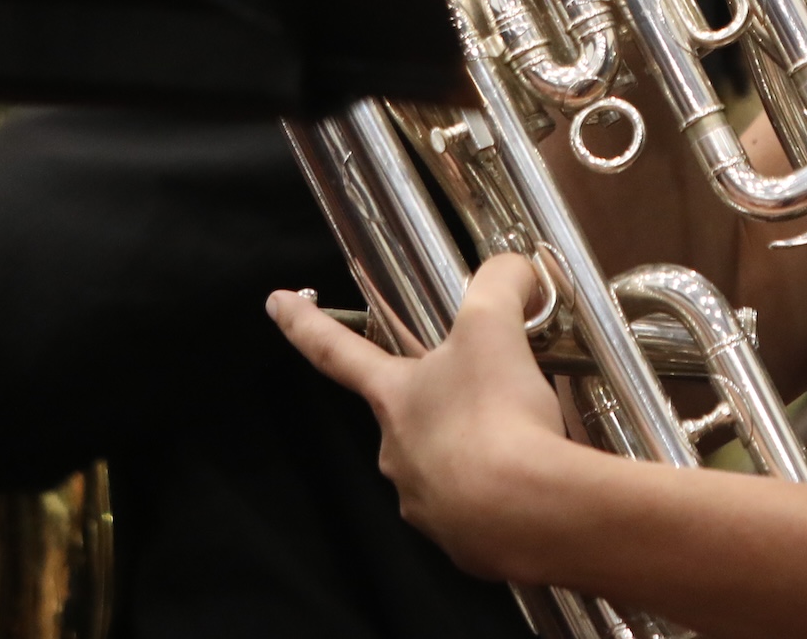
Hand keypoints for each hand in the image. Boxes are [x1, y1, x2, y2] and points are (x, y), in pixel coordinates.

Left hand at [268, 255, 574, 579]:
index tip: (275, 302)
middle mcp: (397, 450)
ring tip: (523, 431)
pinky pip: (478, 502)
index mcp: (393, 397)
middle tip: (490, 384)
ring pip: (449, 457)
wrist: (526, 512)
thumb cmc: (495, 419)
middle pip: (409, 410)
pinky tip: (531, 471)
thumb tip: (511, 270)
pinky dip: (502, 484)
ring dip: (478, 443)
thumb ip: (498, 284)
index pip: (337, 350)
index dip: (306, 323)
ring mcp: (426, 498)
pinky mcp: (464, 537)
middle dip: (443, 395)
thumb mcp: (494, 327)